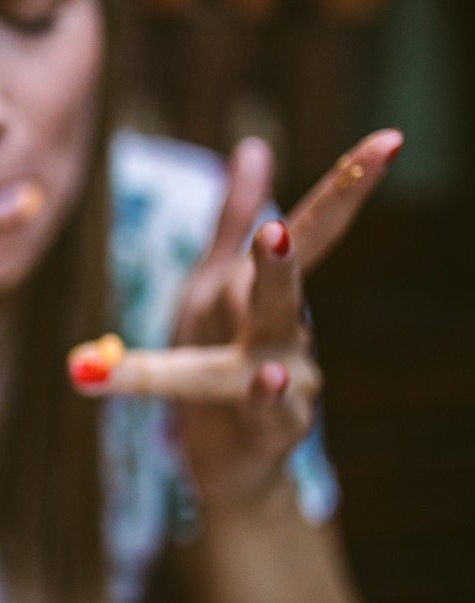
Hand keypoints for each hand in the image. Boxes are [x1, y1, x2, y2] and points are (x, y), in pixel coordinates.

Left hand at [69, 129, 402, 509]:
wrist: (225, 461)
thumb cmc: (217, 366)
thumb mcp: (212, 288)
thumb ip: (229, 220)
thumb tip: (254, 147)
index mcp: (264, 294)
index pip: (310, 233)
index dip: (346, 188)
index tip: (390, 141)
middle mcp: (288, 333)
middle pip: (288, 285)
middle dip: (291, 250)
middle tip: (278, 224)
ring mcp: (290, 382)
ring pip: (274, 344)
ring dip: (271, 303)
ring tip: (271, 265)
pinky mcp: (273, 430)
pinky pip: (267, 411)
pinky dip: (265, 395)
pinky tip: (268, 375)